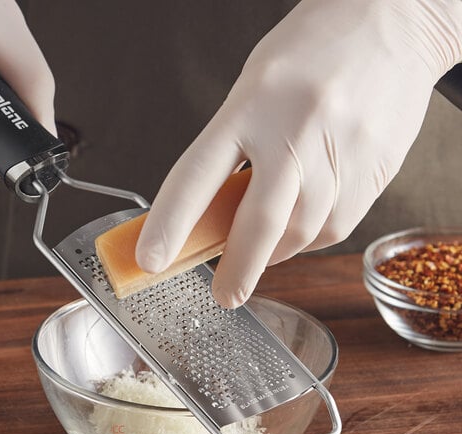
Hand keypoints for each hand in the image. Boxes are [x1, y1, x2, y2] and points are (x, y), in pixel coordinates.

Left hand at [136, 0, 461, 307]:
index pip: (197, 175)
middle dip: (239, 268)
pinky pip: (337, 226)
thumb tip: (217, 218)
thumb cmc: (310, 55)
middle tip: (226, 295)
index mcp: (250, 105)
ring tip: (268, 245)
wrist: (393, 21)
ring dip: (278, 250)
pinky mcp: (374, 170)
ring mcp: (339, 150)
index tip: (150, 260)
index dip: (170, 224)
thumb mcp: (254, 90)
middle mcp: (295, 129)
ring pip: (303, 231)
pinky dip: (313, 235)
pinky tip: (308, 216)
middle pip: (261, 221)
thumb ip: (234, 153)